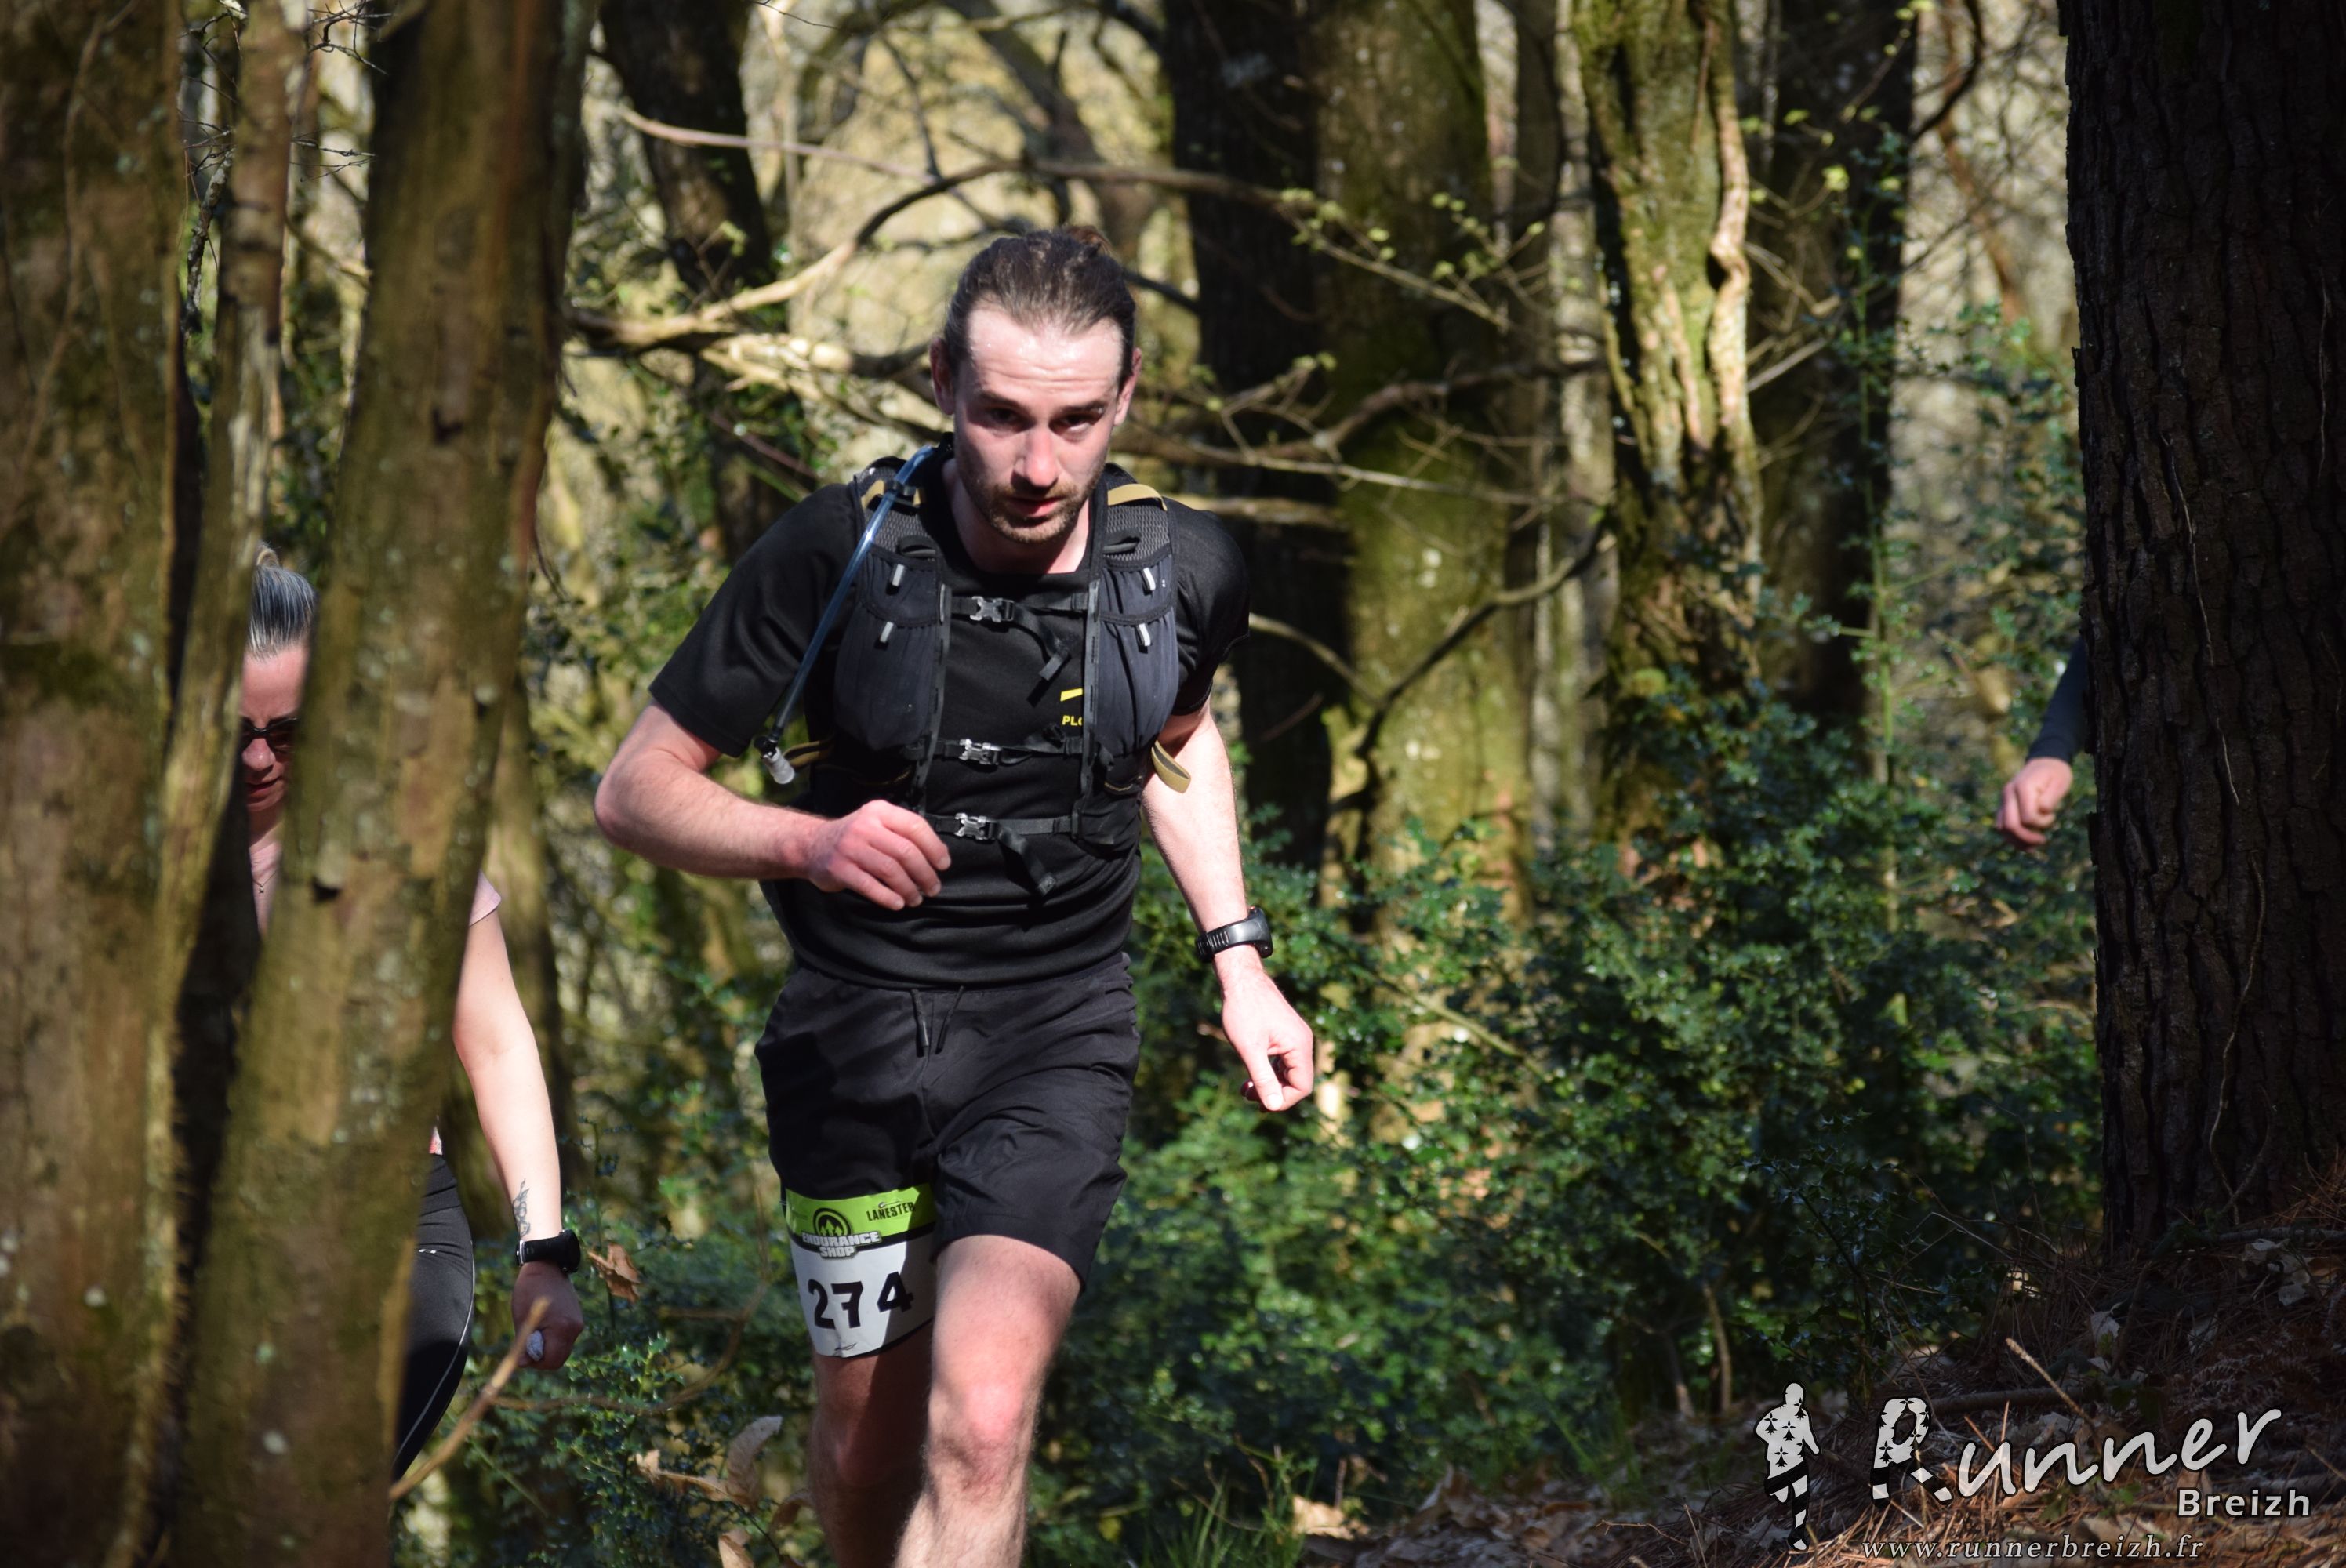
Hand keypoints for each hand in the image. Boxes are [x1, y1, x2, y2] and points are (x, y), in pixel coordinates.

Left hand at [513, 1262, 584, 1369]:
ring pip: (563, 1349)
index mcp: (561, 1328)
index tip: (523, 1355)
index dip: (536, 1364)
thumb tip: (522, 1364)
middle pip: (559, 1358)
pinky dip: (554, 1339)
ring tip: (534, 1333)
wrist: (547, 1265)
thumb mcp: (522, 1318)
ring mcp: (578, 1323)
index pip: (551, 1361)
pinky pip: (565, 1339)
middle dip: (542, 1359)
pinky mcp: (577, 1319)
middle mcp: (574, 1328)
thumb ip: (524, 1343)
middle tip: (527, 1348)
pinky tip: (543, 1326)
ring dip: (548, 1349)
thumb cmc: (530, 1290)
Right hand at [798, 801, 950, 908]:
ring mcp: (851, 848)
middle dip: (925, 873)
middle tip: (933, 888)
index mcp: (880, 812)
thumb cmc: (855, 838)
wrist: (812, 845)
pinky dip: (887, 897)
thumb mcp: (877, 824)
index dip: (934, 847)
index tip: (943, 865)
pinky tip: (897, 903)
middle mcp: (865, 827)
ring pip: (890, 870)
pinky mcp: (839, 869)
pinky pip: (869, 886)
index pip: (915, 826)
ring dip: (909, 888)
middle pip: (905, 851)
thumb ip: (903, 833)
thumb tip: (938, 853)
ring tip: (916, 898)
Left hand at [1218, 957, 1314, 1112]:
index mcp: (1299, 1046)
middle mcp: (1303, 1042)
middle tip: (1247, 1097)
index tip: (1259, 1104)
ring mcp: (1295, 1037)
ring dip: (1269, 1083)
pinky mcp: (1285, 1034)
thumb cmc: (1244, 1010)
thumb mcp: (1250, 1049)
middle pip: (1296, 1081)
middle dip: (1273, 1093)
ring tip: (1245, 1088)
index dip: (1282, 1100)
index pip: (1302, 1086)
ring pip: (1288, 1071)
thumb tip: (1274, 1106)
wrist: (1241, 979)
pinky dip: (1269, 1070)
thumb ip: (1263, 1078)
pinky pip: (1283, 1060)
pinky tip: (1251, 1074)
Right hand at [1996, 757, 2073, 847]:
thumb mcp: (2060, 782)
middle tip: (2043, 841)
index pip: (2027, 817)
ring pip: (2002, 829)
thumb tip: (2042, 811)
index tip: (2053, 816)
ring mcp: (2003, 800)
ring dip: (2017, 841)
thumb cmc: (2055, 774)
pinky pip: (2002, 826)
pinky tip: (2025, 844)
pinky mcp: (2004, 807)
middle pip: (2010, 825)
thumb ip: (2051, 797)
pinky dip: (2012, 838)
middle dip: (2026, 838)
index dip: (2042, 823)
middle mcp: (2008, 794)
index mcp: (2022, 787)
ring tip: (2033, 847)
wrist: (2044, 763)